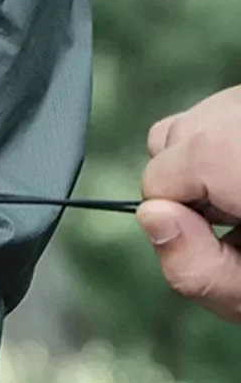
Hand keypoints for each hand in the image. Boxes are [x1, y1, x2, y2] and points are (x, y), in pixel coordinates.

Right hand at [138, 86, 240, 320]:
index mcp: (233, 157)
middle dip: (189, 184)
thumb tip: (150, 216)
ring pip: (188, 121)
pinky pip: (216, 112)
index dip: (178, 218)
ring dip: (204, 159)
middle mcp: (239, 112)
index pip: (159, 178)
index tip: (226, 233)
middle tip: (238, 216)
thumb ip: (197, 270)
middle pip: (166, 140)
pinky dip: (224, 142)